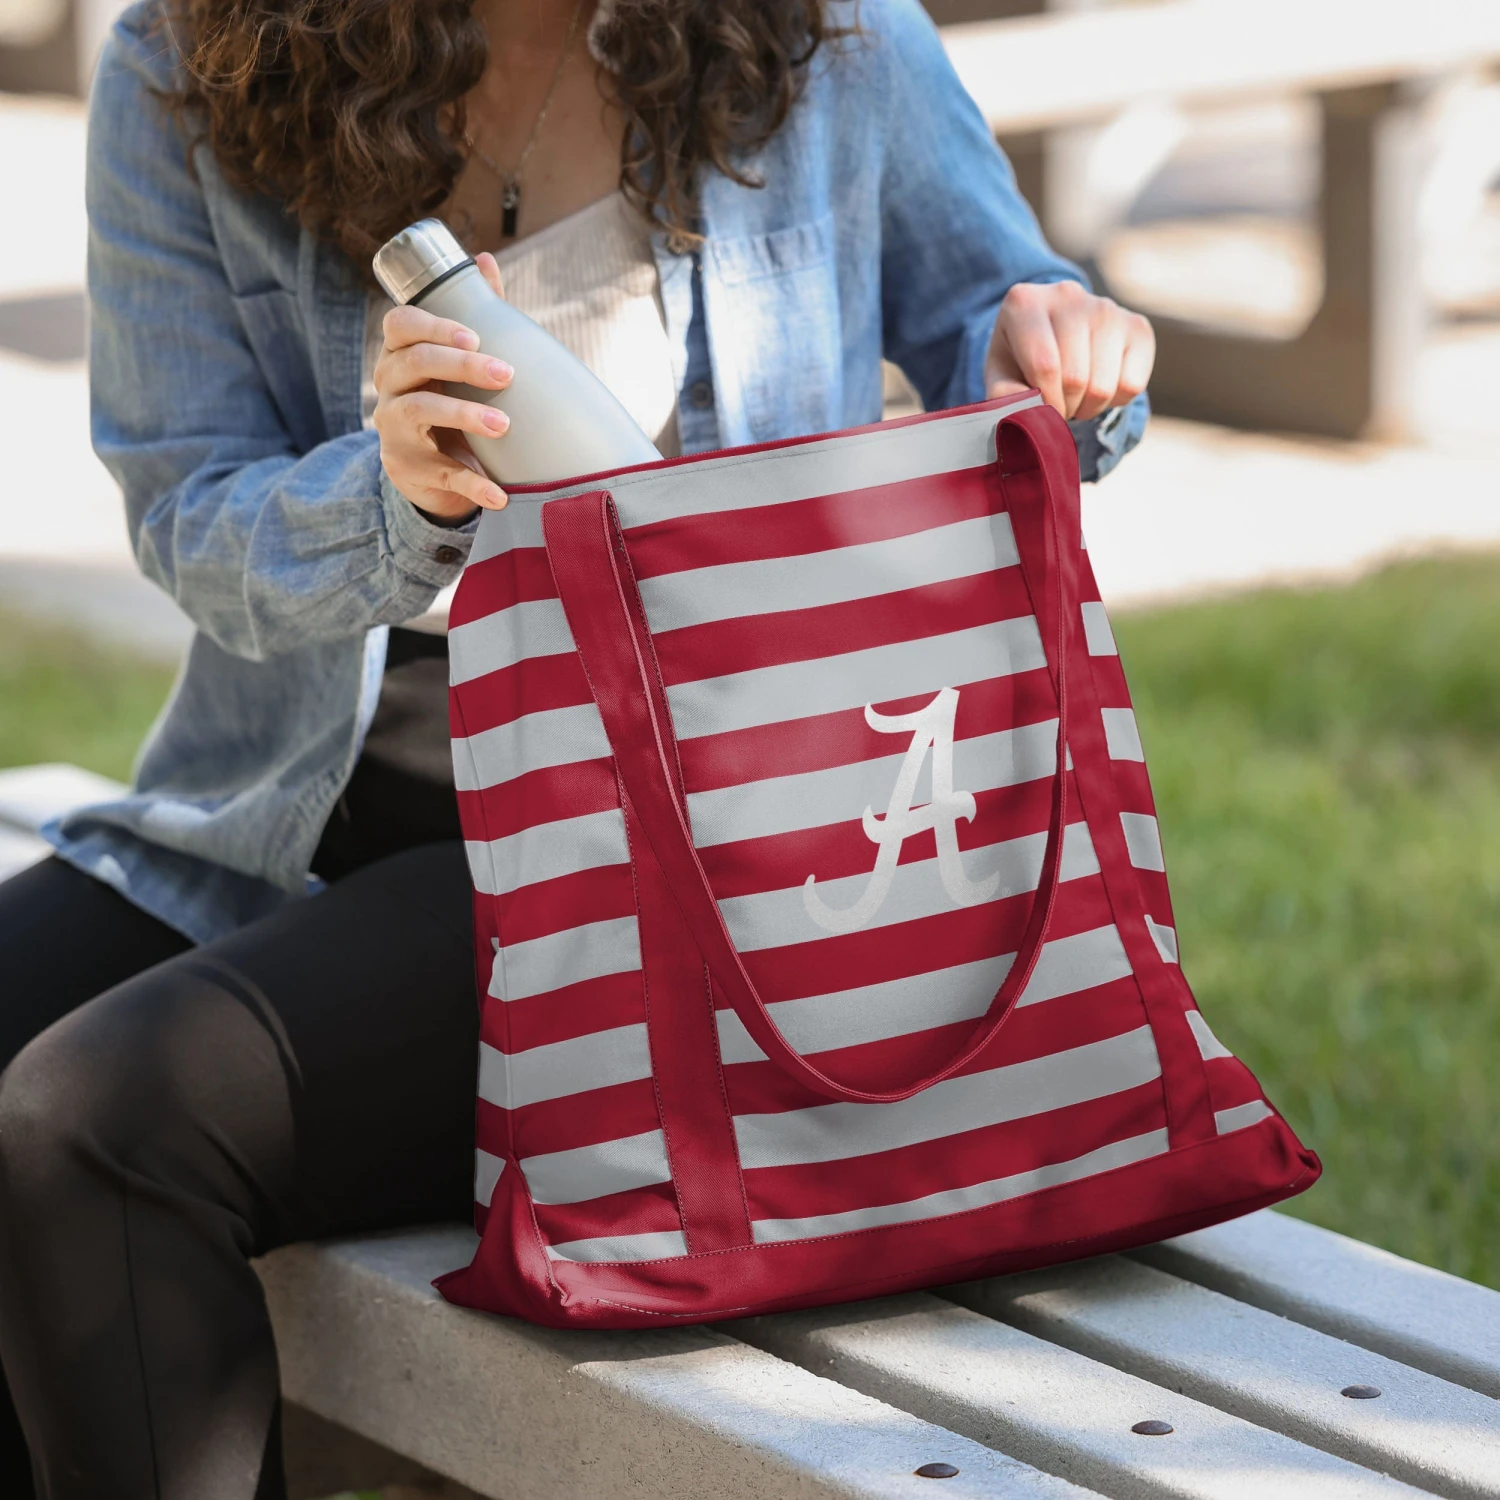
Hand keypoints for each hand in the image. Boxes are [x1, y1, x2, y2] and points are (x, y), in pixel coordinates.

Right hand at [373, 251, 511, 523]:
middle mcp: (390, 389)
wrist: (430, 471)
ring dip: (464, 415)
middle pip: (413, 364)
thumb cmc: (447, 399)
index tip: (474, 334)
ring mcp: (396, 431)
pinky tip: (499, 494)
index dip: (433, 326)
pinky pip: (442, 475)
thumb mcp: (456, 360)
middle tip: (506, 373)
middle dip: (461, 365)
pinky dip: (473, 485)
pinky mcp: (411, 471)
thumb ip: (472, 311)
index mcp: (401, 355)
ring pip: (420, 412)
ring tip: (503, 424)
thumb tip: (483, 259)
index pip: (399, 326)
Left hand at [985, 280, 1154, 422]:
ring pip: (1104, 386)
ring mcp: (1106, 307)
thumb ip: (1006, 396)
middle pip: (1075, 378)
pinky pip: (1131, 385)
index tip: (1039, 411)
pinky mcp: (1137, 326)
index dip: (1044, 403)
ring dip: (1088, 407)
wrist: (1054, 337)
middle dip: (1064, 407)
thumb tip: (1029, 414)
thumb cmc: (1020, 361)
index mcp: (1025, 303)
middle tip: (1057, 404)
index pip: (1045, 367)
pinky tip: (1099, 384)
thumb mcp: (1000, 376)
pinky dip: (1115, 401)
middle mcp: (1068, 295)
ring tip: (1075, 397)